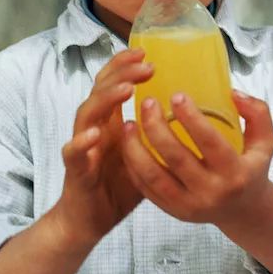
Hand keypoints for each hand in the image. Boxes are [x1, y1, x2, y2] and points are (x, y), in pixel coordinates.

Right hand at [52, 48, 151, 252]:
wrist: (90, 220)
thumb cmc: (121, 186)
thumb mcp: (148, 155)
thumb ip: (163, 136)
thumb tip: (199, 119)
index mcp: (113, 123)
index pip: (114, 84)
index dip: (125, 66)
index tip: (147, 53)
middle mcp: (95, 128)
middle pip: (101, 90)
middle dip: (120, 73)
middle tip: (144, 62)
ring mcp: (84, 147)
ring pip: (87, 114)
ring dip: (105, 99)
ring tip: (126, 90)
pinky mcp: (76, 171)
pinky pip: (73, 154)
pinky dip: (81, 143)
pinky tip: (94, 135)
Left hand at [122, 89, 272, 227]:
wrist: (244, 211)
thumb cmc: (252, 169)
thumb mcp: (266, 141)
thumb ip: (257, 112)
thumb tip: (234, 93)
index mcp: (236, 173)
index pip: (210, 142)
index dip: (191, 117)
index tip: (176, 95)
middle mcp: (212, 192)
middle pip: (176, 157)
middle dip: (157, 127)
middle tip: (147, 103)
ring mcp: (190, 205)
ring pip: (154, 176)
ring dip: (136, 148)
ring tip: (130, 123)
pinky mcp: (174, 211)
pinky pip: (147, 189)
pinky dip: (134, 166)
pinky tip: (130, 145)